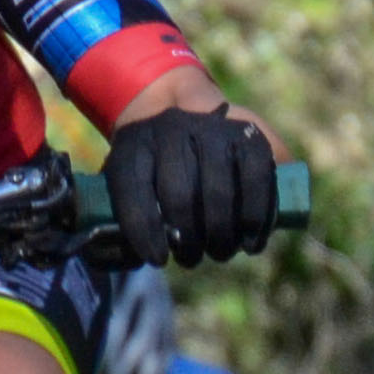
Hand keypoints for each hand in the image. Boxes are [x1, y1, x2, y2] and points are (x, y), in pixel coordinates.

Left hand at [100, 105, 274, 267]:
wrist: (181, 113)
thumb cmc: (150, 171)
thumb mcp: (124, 189)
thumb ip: (117, 231)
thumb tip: (133, 260)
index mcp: (132, 146)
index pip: (132, 192)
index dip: (144, 233)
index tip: (157, 260)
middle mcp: (169, 129)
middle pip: (179, 196)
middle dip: (187, 240)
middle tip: (190, 259)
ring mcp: (211, 129)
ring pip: (218, 193)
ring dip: (221, 235)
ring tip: (219, 253)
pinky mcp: (247, 134)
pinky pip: (256, 180)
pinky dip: (256, 218)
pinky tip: (249, 242)